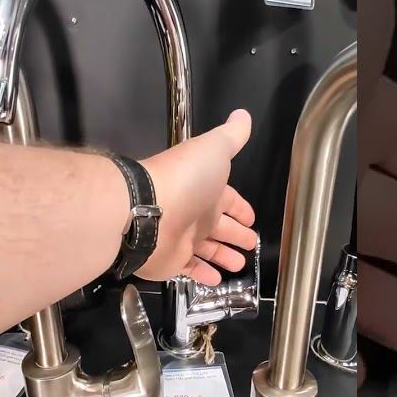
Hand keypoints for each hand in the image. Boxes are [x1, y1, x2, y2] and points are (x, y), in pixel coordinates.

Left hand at [136, 109, 256, 285]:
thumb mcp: (213, 150)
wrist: (144, 209)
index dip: (242, 208)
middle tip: (252, 244)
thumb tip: (243, 115)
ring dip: (224, 256)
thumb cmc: (185, 180)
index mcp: (207, 189)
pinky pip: (191, 271)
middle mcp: (195, 213)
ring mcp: (182, 238)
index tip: (252, 217)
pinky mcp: (171, 261)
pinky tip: (218, 281)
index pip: (229, 200)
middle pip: (221, 226)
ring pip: (208, 250)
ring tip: (240, 266)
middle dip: (237, 234)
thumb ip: (231, 137)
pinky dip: (205, 275)